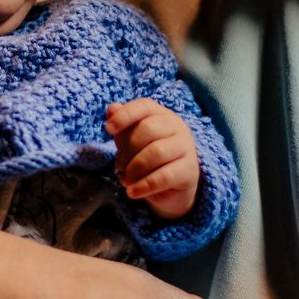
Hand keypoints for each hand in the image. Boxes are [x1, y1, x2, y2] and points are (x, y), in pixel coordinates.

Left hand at [107, 99, 199, 219]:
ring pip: (156, 152)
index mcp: (161, 114)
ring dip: (134, 169)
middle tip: (119, 166)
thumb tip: (112, 109)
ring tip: (124, 180)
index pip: (144, 106)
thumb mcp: (131, 141)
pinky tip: (132, 192)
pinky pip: (164, 176)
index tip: (108, 129)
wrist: (171, 187)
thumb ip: (122, 126)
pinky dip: (144, 185)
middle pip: (148, 129)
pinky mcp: (189, 170)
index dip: (125, 115)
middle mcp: (177, 127)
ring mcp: (186, 148)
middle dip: (127, 150)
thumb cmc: (147, 157)